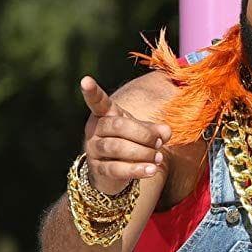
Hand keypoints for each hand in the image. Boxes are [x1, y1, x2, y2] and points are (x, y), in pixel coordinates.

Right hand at [80, 77, 172, 194]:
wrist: (114, 171)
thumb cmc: (130, 142)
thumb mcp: (143, 132)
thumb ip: (155, 130)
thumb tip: (166, 131)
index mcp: (105, 114)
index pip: (98, 101)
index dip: (92, 92)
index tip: (85, 80)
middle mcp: (95, 129)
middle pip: (118, 126)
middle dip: (143, 134)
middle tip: (158, 143)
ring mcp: (93, 149)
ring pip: (117, 147)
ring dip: (142, 152)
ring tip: (158, 158)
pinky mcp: (98, 169)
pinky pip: (117, 169)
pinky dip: (137, 169)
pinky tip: (152, 170)